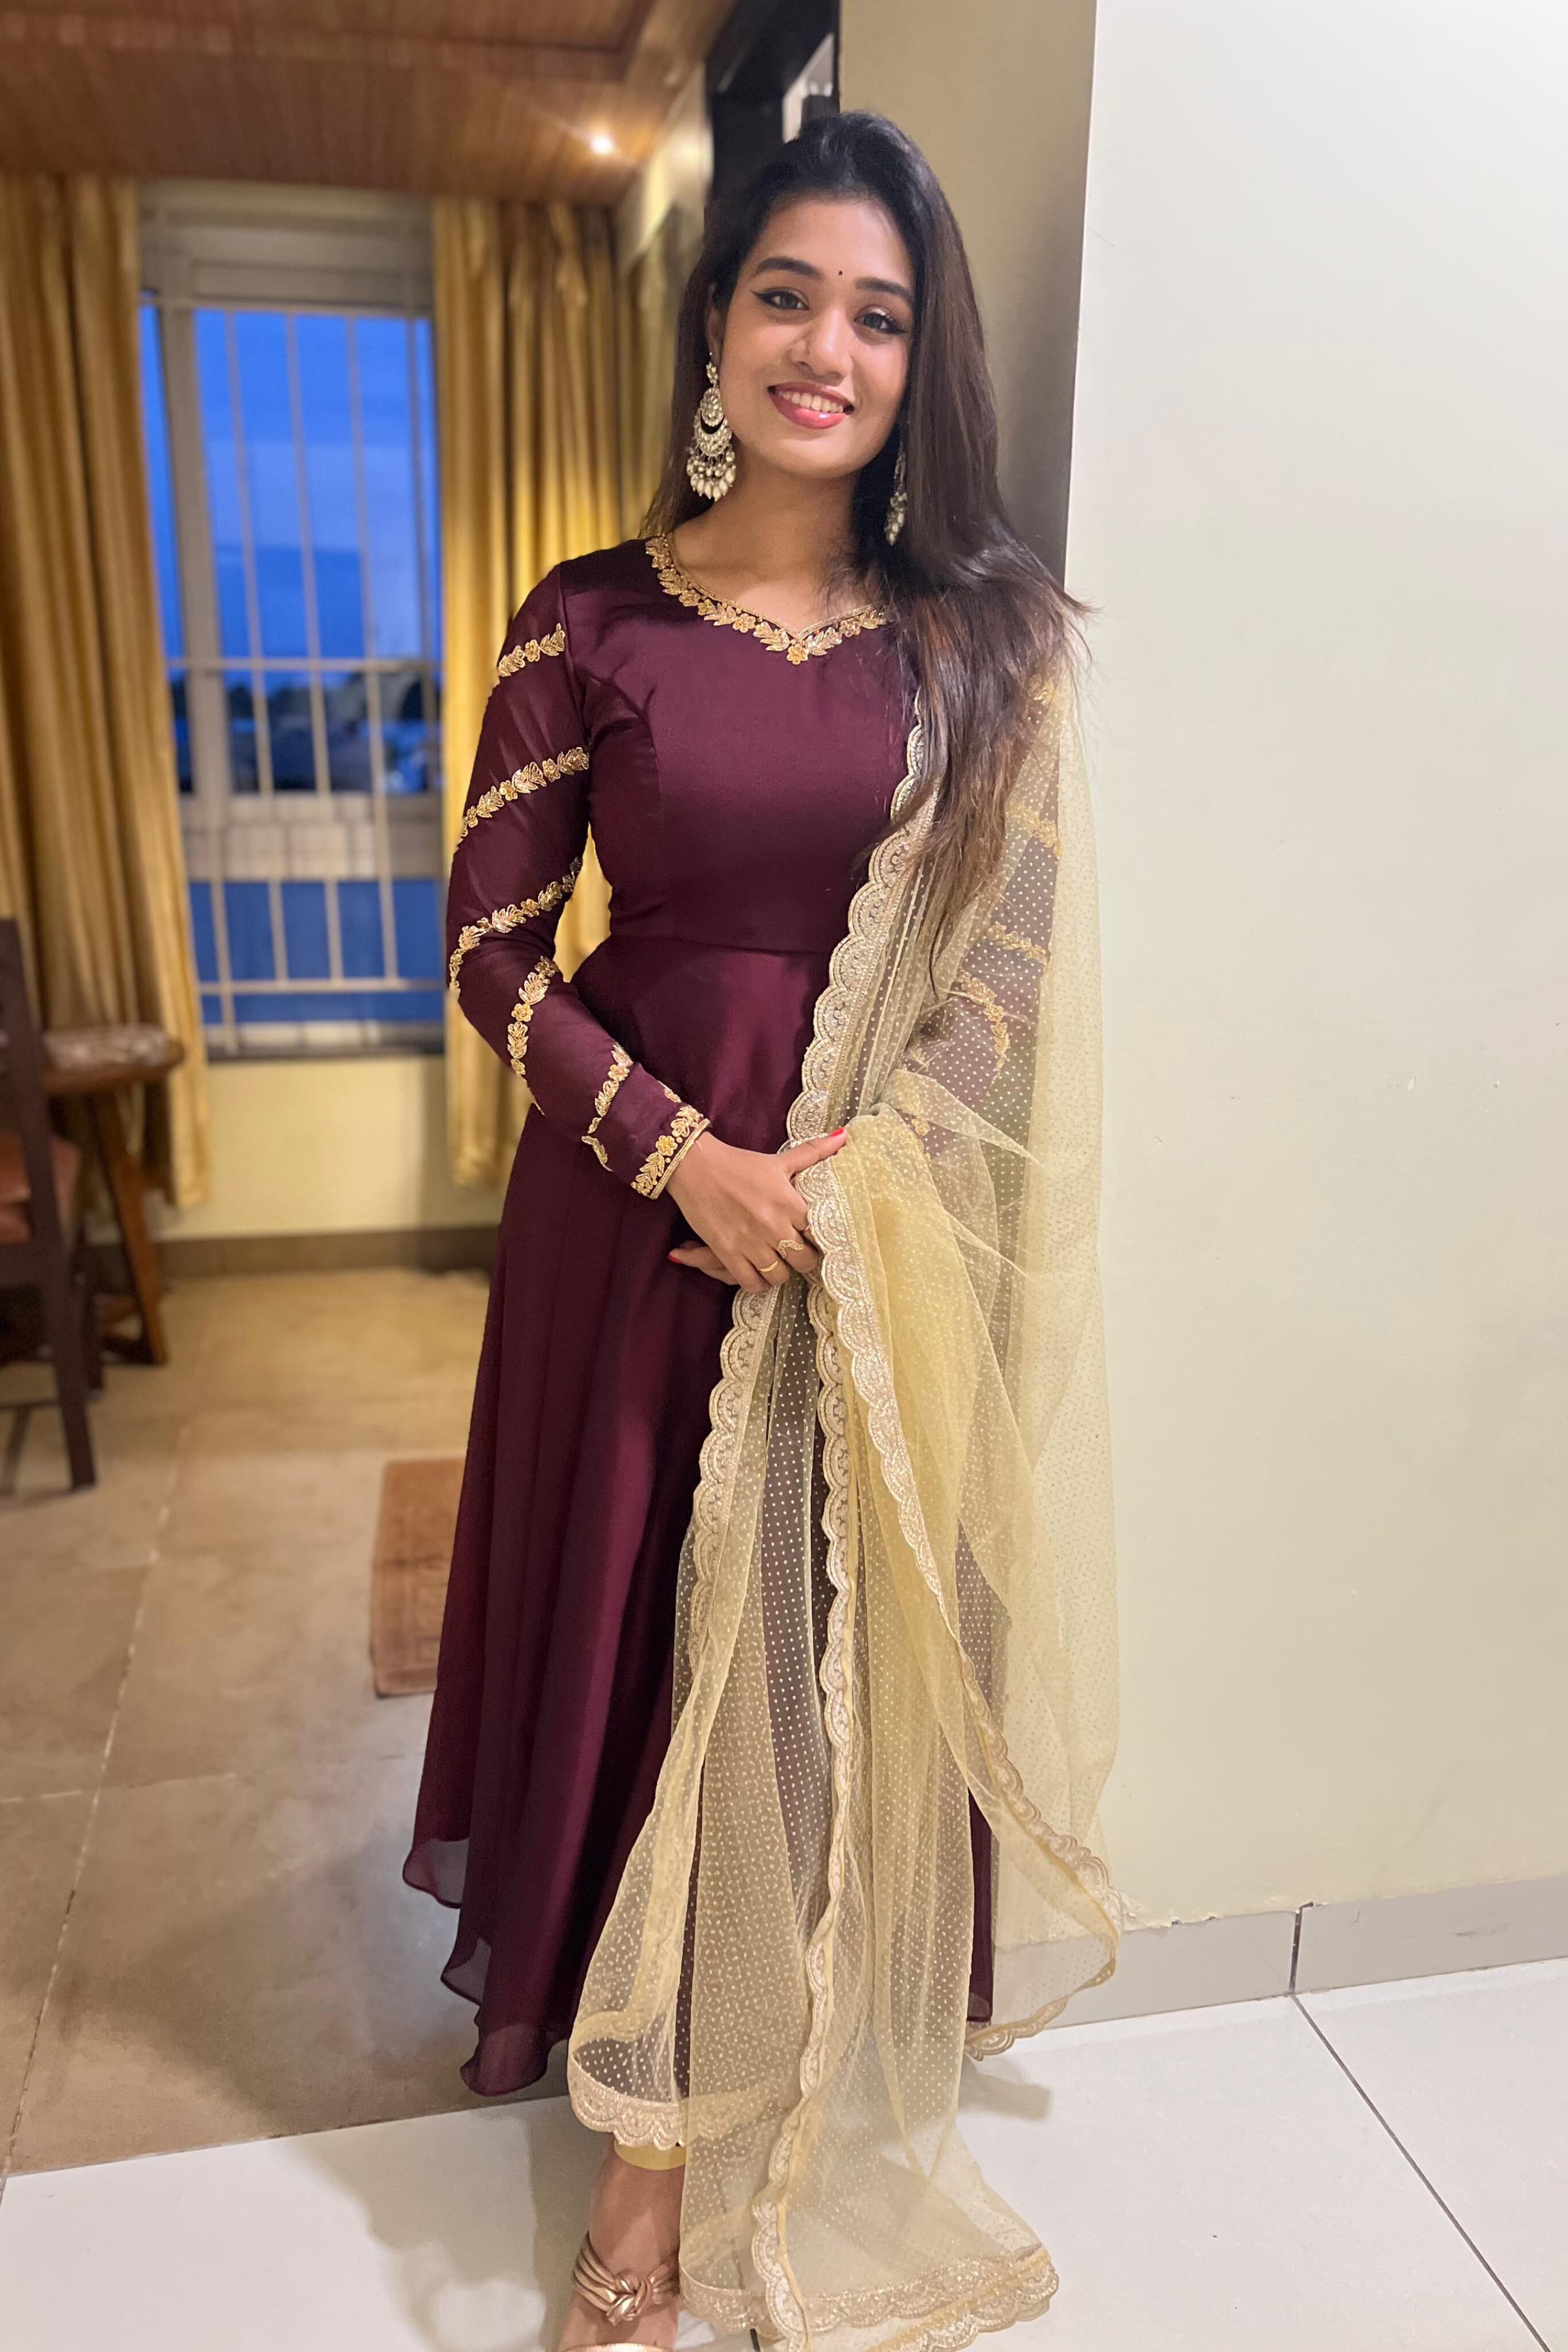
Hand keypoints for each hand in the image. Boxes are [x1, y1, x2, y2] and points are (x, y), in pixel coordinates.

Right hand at [665, 1128, 847, 1291]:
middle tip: (796, 1253)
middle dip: (803, 1259)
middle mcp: (774, 1226)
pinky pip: (752, 1283)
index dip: (820, 1240)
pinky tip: (757, 1272)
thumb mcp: (779, 1159)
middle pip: (804, 1261)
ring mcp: (751, 1242)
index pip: (820, 1235)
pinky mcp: (728, 1253)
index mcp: (790, 1203)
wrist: (695, 1166)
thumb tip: (844, 1136)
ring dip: (780, 1272)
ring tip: (777, 1262)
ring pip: (780, 1276)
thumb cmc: (739, 1163)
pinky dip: (757, 1282)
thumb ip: (813, 1152)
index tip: (814, 1239)